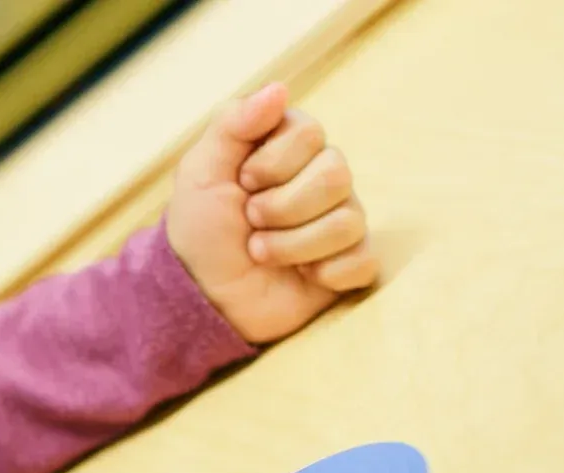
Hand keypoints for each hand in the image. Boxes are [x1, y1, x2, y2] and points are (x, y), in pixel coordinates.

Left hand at [167, 83, 377, 343]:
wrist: (202, 294)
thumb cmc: (201, 229)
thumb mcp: (201, 171)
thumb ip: (233, 124)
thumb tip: (279, 88)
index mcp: (290, 148)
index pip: (310, 133)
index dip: (271, 164)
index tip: (242, 182)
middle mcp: (322, 178)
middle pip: (335, 174)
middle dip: (280, 207)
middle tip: (251, 221)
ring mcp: (340, 220)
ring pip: (348, 220)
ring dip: (291, 245)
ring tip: (262, 252)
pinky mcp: (349, 263)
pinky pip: (363, 260)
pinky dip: (325, 273)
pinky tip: (301, 276)